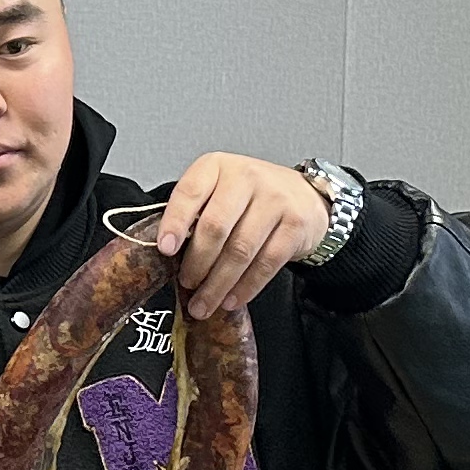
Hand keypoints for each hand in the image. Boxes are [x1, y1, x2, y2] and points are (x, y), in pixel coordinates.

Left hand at [156, 153, 328, 319]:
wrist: (304, 195)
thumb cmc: (252, 196)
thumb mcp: (219, 189)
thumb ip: (196, 212)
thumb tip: (171, 255)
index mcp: (218, 167)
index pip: (191, 192)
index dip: (175, 222)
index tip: (165, 248)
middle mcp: (247, 177)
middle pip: (215, 226)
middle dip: (197, 263)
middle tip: (186, 284)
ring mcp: (274, 200)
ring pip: (240, 250)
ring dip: (218, 284)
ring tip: (205, 303)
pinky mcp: (295, 225)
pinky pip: (266, 263)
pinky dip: (246, 287)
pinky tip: (232, 299)